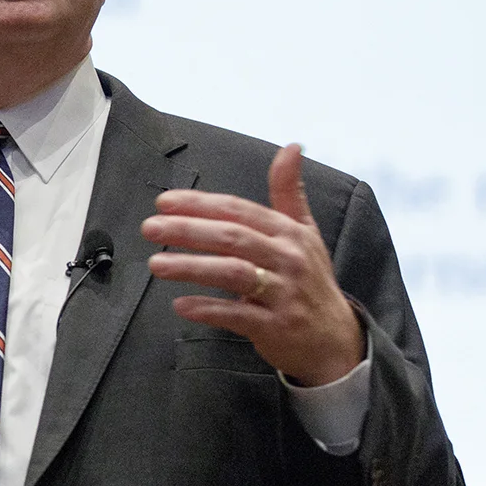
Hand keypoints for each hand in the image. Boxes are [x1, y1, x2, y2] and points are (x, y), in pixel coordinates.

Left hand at [141, 143, 363, 386]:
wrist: (334, 338)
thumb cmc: (311, 280)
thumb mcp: (305, 232)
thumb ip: (289, 192)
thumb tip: (291, 147)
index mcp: (289, 233)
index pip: (239, 211)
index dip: (201, 204)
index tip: (164, 202)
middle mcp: (288, 258)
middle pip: (233, 237)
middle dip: (189, 230)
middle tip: (151, 228)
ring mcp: (283, 293)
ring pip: (234, 273)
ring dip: (192, 267)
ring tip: (156, 264)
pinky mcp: (276, 326)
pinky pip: (238, 315)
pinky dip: (209, 309)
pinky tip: (181, 305)